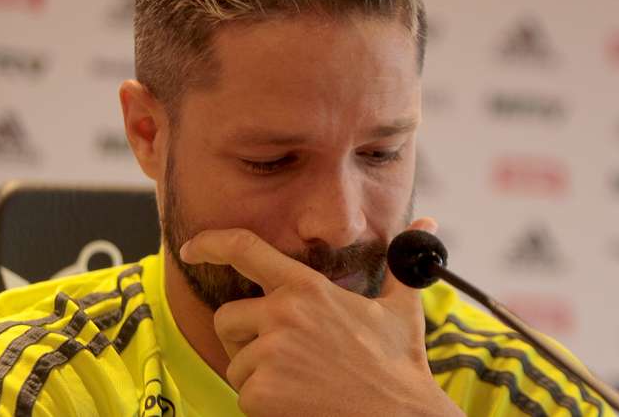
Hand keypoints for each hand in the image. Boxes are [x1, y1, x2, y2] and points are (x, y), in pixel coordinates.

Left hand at [179, 218, 464, 416]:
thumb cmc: (399, 366)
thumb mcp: (401, 308)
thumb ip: (403, 265)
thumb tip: (426, 221)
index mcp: (307, 288)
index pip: (246, 250)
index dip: (212, 242)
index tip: (192, 247)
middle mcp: (282, 314)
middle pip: (227, 317)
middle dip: (243, 337)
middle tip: (279, 355)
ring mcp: (269, 354)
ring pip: (236, 362)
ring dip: (258, 375)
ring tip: (301, 381)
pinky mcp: (261, 393)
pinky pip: (243, 394)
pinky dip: (264, 404)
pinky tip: (298, 402)